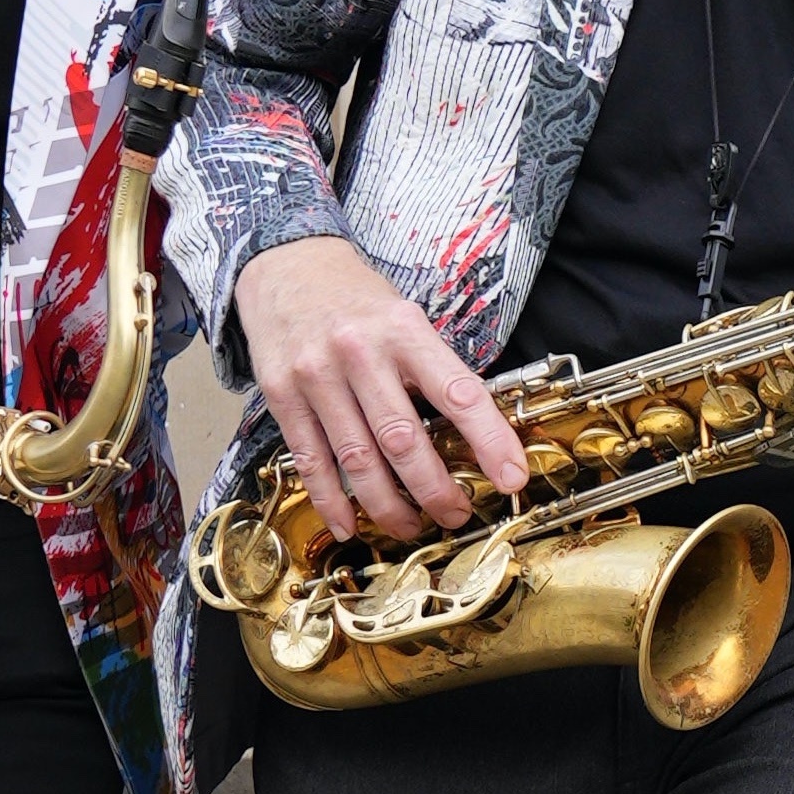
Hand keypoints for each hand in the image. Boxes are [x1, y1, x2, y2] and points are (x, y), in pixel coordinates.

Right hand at [234, 235, 530, 539]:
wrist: (286, 268)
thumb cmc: (359, 303)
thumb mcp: (407, 319)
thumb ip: (437, 370)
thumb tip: (482, 434)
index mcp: (405, 331)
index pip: (458, 393)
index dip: (489, 440)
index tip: (512, 478)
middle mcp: (360, 353)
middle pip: (403, 439)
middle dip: (435, 489)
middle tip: (457, 515)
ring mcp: (316, 376)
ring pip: (358, 459)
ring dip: (389, 505)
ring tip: (412, 526)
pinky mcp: (281, 396)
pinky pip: (311, 461)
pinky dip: (332, 500)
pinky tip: (350, 525)